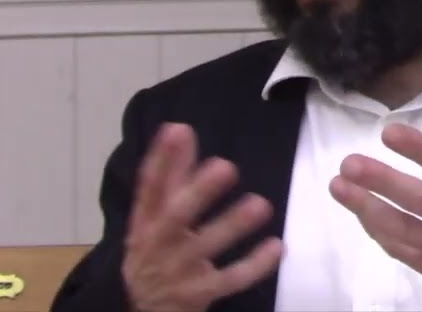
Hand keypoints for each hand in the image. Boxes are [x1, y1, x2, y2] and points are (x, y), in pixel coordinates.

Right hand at [122, 123, 282, 311]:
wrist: (144, 308)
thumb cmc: (155, 251)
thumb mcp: (153, 217)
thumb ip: (171, 175)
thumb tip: (179, 128)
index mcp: (146, 220)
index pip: (150, 186)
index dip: (161, 159)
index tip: (178, 130)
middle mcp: (159, 243)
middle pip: (176, 216)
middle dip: (199, 191)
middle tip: (225, 166)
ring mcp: (179, 270)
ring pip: (206, 246)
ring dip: (233, 225)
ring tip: (261, 204)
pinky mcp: (201, 292)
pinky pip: (231, 279)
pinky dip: (254, 265)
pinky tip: (277, 246)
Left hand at [329, 95, 421, 311]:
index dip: (421, 151)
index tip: (390, 132)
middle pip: (419, 200)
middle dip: (382, 181)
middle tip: (349, 163)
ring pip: (402, 227)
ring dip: (367, 207)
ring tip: (339, 186)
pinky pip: (401, 250)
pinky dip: (378, 232)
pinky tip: (359, 213)